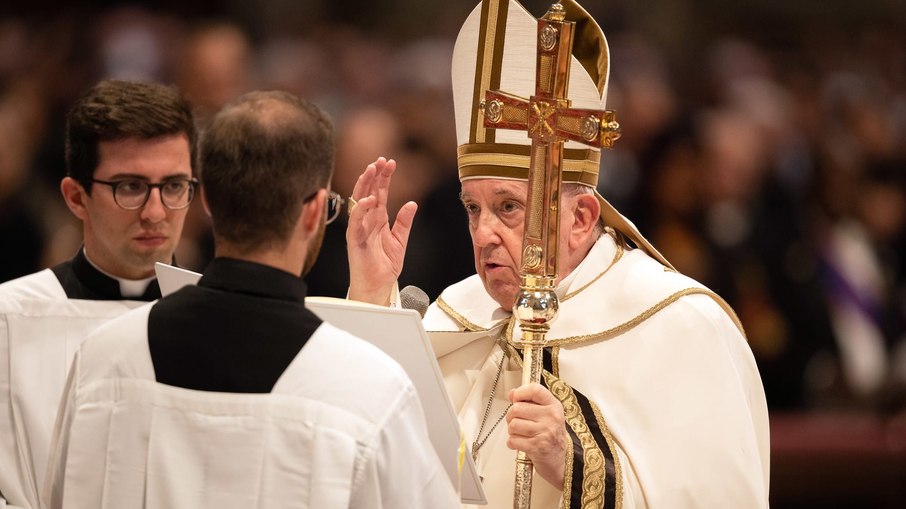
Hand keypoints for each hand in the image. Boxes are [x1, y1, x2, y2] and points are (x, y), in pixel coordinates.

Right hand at [346, 157, 417, 305]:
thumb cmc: (384, 265)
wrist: (378, 286)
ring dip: (364, 185)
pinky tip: (367, 199)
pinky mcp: (355, 241)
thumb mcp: (400, 240)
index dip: (384, 177)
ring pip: (359, 202)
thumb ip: (404, 222)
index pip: (379, 193)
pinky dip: (360, 210)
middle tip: (382, 160)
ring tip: (371, 170)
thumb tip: (412, 203)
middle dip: (374, 175)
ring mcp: (359, 229)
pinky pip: (356, 223)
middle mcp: (366, 220)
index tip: (390, 162)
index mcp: (377, 219)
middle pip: (368, 192)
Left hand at [506, 383, 567, 488]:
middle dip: (511, 416)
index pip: (535, 390)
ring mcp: (545, 432)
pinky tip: (520, 443)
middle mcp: (551, 417)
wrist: (562, 461)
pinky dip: (512, 443)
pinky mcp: (537, 447)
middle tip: (517, 422)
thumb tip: (512, 393)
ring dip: (512, 431)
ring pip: (513, 424)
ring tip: (520, 434)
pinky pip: (513, 440)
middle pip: (517, 408)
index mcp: (554, 406)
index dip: (520, 392)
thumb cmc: (552, 437)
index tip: (516, 398)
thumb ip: (530, 402)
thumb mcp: (546, 415)